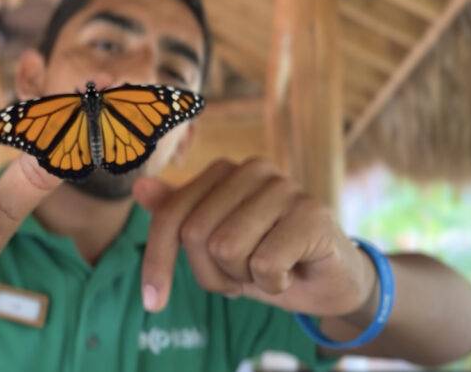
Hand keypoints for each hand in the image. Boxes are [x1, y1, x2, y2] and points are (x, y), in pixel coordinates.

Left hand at [134, 157, 375, 316]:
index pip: (171, 216)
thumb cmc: (266, 258)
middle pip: (195, 234)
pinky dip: (272, 284)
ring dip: (243, 278)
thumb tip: (140, 186)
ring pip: (226, 248)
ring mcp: (285, 187)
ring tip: (268, 271)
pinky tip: (291, 272)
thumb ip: (177, 215)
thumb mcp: (213, 245)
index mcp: (224, 171)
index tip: (153, 301)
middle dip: (212, 274)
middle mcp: (253, 169)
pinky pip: (263, 264)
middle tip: (242, 276)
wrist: (329, 281)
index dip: (157, 262)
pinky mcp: (312, 213)